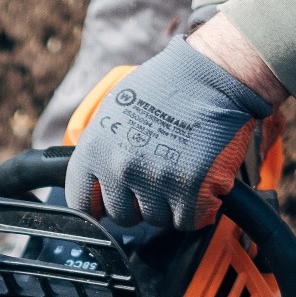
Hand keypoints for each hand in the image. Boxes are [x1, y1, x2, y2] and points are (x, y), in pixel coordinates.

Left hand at [65, 32, 279, 230]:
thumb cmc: (167, 86)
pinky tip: (199, 186)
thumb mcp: (115, 110)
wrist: (214, 75)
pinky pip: (187, 221)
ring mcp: (155, 180)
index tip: (108, 205)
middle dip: (138, 203)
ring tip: (179, 174)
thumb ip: (101, 147)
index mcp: (95, 148)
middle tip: (155, 181)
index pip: (81, 202)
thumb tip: (94, 180)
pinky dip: (197, 209)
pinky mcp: (190, 189)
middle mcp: (120, 167)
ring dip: (169, 205)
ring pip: (155, 219)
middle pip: (121, 215)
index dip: (98, 205)